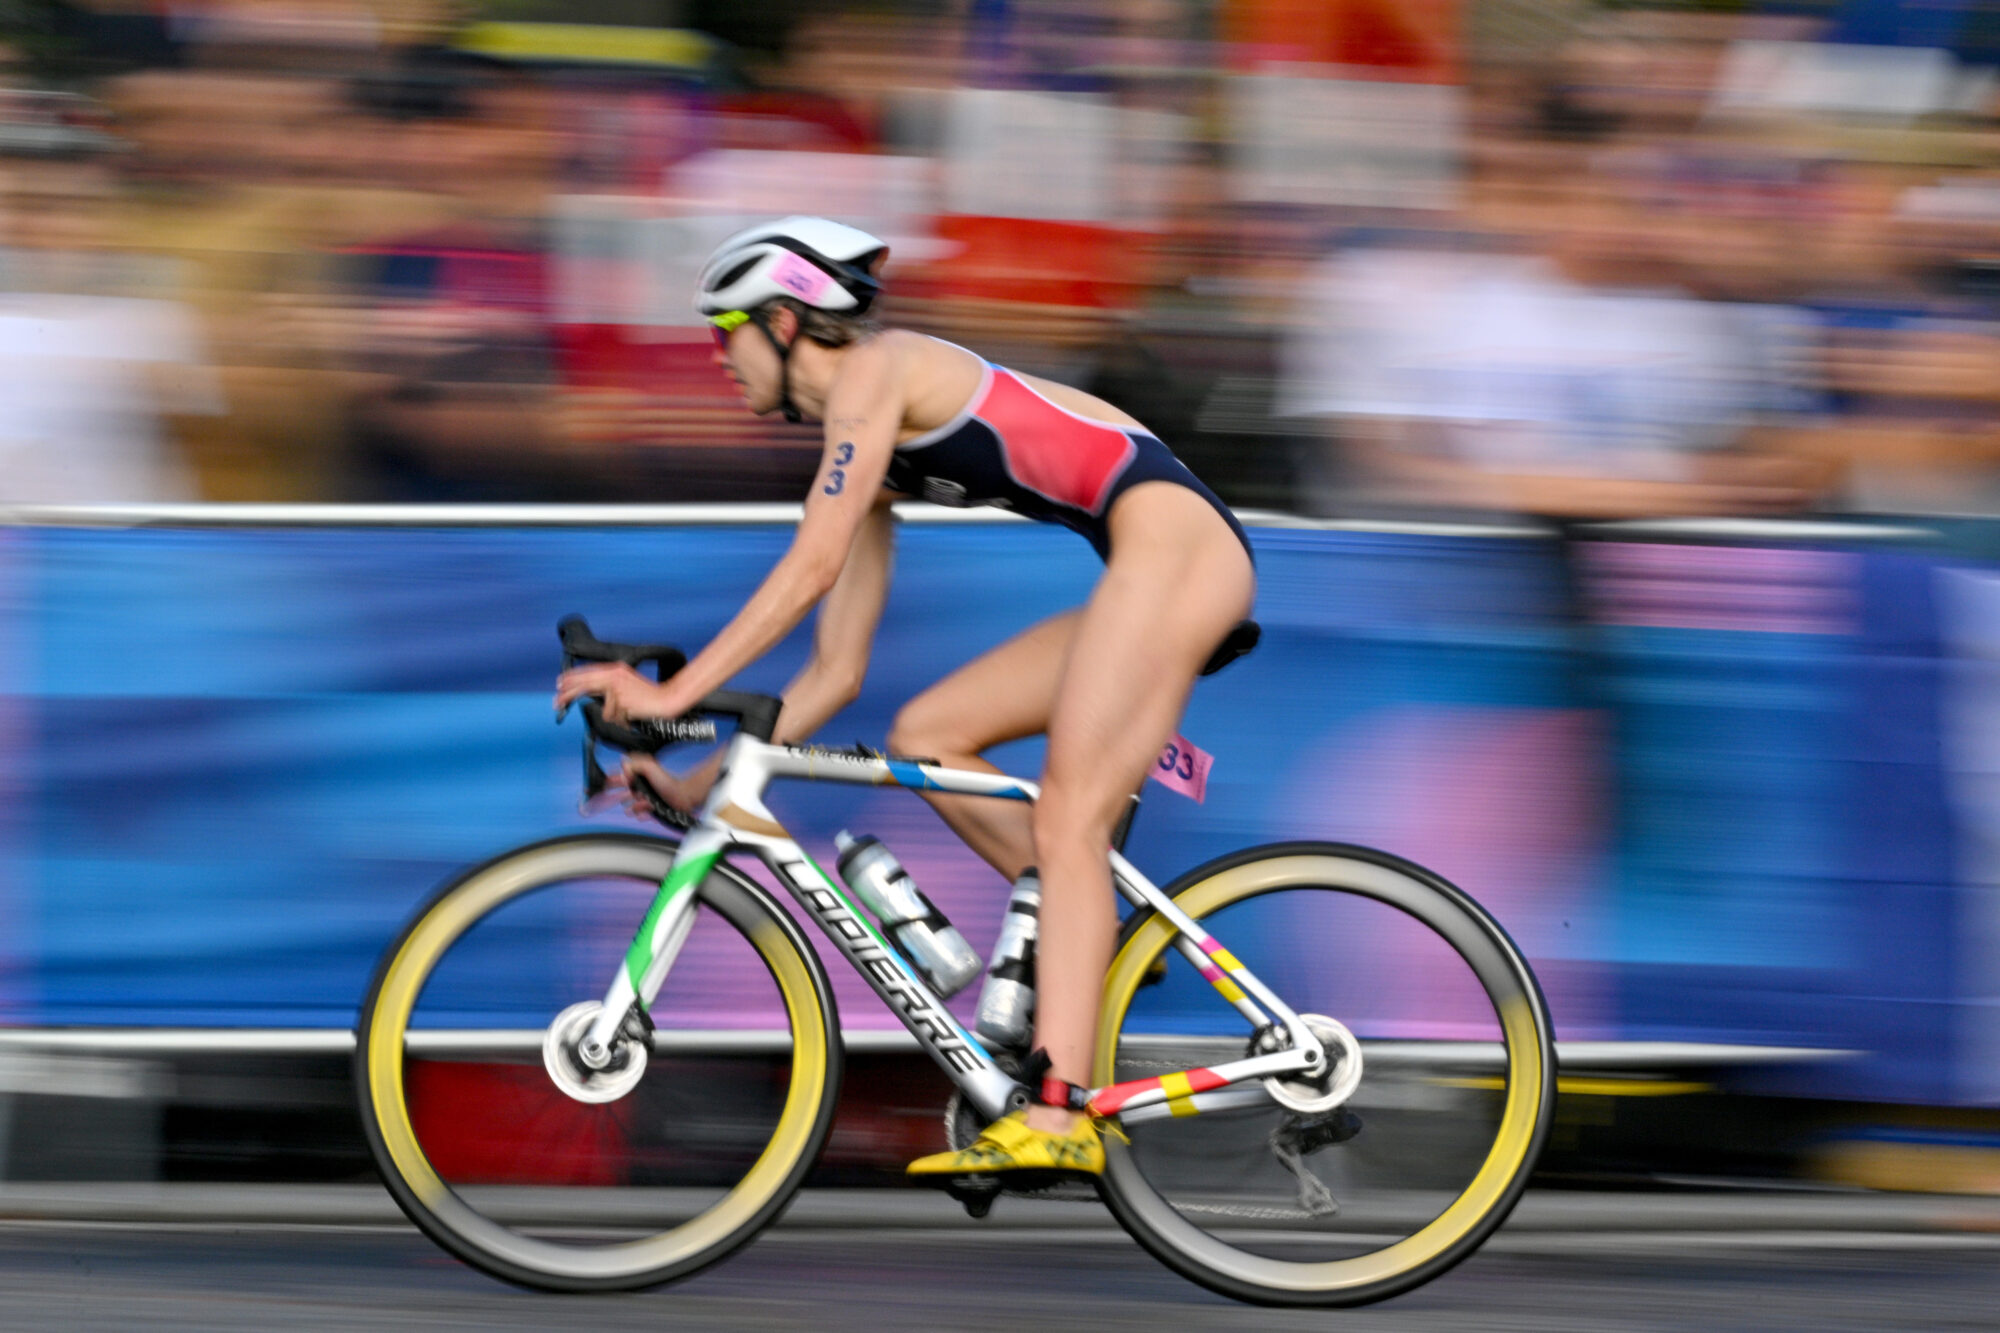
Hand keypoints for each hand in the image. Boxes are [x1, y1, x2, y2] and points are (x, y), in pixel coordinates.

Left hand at [554, 661, 678, 723]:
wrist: (666, 700)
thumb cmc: (649, 696)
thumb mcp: (626, 686)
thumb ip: (609, 688)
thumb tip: (590, 695)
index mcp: (616, 669)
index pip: (588, 671)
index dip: (572, 677)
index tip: (560, 683)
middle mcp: (614, 675)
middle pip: (584, 682)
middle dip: (567, 691)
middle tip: (555, 700)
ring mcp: (617, 686)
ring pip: (598, 701)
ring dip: (601, 709)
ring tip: (593, 709)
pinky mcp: (621, 698)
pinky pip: (611, 713)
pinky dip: (619, 718)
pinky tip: (630, 715)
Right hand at [609, 754, 718, 819]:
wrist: (683, 797)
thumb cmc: (668, 782)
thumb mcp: (649, 767)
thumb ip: (634, 765)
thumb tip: (622, 767)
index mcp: (638, 774)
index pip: (620, 776)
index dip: (610, 779)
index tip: (601, 783)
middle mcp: (640, 786)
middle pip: (622, 791)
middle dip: (618, 794)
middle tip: (611, 797)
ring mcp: (645, 797)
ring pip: (630, 805)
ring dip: (631, 806)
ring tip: (637, 804)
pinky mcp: (650, 808)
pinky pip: (640, 813)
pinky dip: (641, 814)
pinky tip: (644, 812)